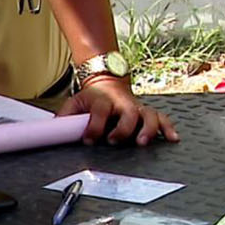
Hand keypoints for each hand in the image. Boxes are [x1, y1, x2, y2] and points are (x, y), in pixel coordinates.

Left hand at [58, 76, 179, 145]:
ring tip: (142, 142)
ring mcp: (136, 107)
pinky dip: (168, 128)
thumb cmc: (92, 98)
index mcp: (103, 100)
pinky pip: (161, 118)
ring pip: (148, 115)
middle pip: (128, 113)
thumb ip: (65, 117)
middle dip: (123, 128)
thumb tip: (52, 132)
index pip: (100, 111)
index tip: (89, 139)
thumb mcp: (75, 103)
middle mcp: (122, 103)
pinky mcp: (146, 112)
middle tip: (115, 140)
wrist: (107, 81)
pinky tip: (172, 138)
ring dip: (147, 129)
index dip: (95, 126)